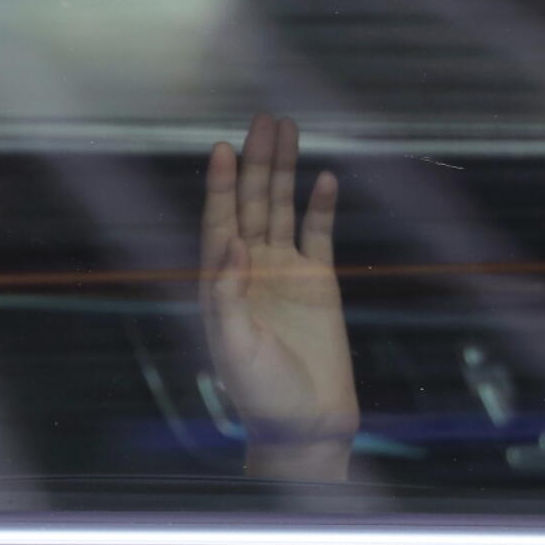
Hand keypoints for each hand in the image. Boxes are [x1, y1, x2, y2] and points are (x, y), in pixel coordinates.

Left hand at [200, 115, 357, 480]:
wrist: (304, 425)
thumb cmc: (259, 392)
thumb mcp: (232, 345)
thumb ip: (226, 295)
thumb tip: (232, 244)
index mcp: (221, 282)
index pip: (219, 222)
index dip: (221, 185)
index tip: (223, 147)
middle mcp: (250, 270)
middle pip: (252, 204)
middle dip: (256, 162)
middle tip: (263, 119)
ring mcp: (285, 273)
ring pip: (283, 210)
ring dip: (285, 171)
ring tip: (288, 130)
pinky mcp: (320, 284)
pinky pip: (320, 235)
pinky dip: (322, 207)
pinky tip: (325, 179)